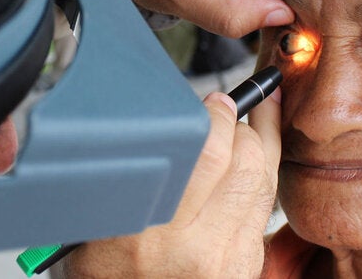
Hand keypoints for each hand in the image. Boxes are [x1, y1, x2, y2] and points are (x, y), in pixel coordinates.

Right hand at [53, 88, 282, 277]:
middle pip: (241, 161)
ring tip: (257, 119)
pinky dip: (264, 174)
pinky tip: (259, 155)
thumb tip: (172, 123)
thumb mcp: (96, 227)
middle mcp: (194, 248)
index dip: (216, 116)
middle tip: (229, 108)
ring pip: (261, 180)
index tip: (214, 100)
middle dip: (241, 124)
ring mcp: (227, 260)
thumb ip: (130, 178)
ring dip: (261, 143)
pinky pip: (265, 205)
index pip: (203, 152)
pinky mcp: (246, 266)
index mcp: (147, 233)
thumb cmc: (106, 278)